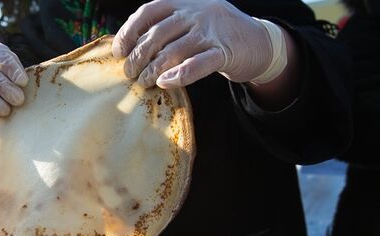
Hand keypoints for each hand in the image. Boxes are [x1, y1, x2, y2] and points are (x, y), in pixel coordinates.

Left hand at [112, 0, 280, 87]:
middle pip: (157, 34)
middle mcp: (196, 12)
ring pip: (173, 51)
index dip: (129, 31)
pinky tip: (164, 83)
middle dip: (138, 56)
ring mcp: (211, 31)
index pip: (148, 11)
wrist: (261, 42)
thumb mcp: (193, 19)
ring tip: (143, 83)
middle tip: (129, 73)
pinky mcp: (224, 53)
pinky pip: (197, 64)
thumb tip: (130, 46)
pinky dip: (179, 75)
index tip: (118, 51)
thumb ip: (167, 26)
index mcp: (184, 2)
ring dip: (153, 70)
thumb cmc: (217, 35)